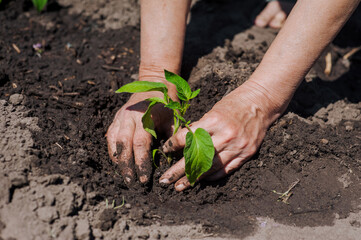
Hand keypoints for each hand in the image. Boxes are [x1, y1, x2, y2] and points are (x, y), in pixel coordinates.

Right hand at [106, 77, 176, 184]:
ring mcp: (120, 117)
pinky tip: (117, 162)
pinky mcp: (115, 119)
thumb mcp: (174, 120)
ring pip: (113, 141)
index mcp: (144, 117)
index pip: (140, 144)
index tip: (144, 179)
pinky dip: (112, 151)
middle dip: (126, 165)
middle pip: (123, 145)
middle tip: (130, 182)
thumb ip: (172, 140)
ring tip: (122, 175)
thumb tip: (171, 162)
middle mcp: (129, 117)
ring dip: (117, 160)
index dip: (141, 163)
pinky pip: (110, 137)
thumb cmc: (168, 105)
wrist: (155, 84)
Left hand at [159, 81, 283, 190]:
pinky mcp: (247, 153)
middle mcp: (226, 135)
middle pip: (197, 157)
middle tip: (165, 180)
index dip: (173, 145)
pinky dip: (213, 176)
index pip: (188, 137)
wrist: (261, 101)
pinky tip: (202, 180)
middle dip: (179, 170)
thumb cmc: (233, 103)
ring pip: (211, 168)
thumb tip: (182, 143)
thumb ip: (200, 127)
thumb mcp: (213, 110)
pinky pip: (227, 169)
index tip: (165, 150)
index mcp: (214, 120)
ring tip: (180, 186)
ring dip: (194, 178)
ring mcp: (238, 146)